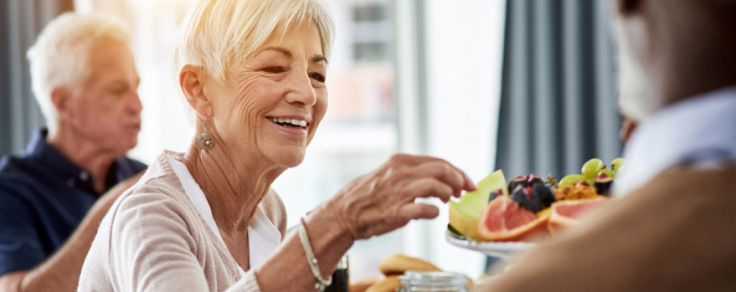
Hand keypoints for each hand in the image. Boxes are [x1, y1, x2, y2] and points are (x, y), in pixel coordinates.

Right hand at [326, 154, 475, 239]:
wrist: (343, 214)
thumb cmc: (367, 197)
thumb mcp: (389, 174)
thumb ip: (411, 174)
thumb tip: (439, 178)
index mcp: (400, 162)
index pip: (438, 161)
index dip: (457, 172)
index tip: (467, 182)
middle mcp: (400, 173)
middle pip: (442, 170)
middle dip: (459, 180)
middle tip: (464, 192)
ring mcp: (398, 192)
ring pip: (436, 185)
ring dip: (448, 194)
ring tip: (448, 202)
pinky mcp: (396, 212)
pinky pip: (425, 209)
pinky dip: (434, 211)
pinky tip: (433, 213)